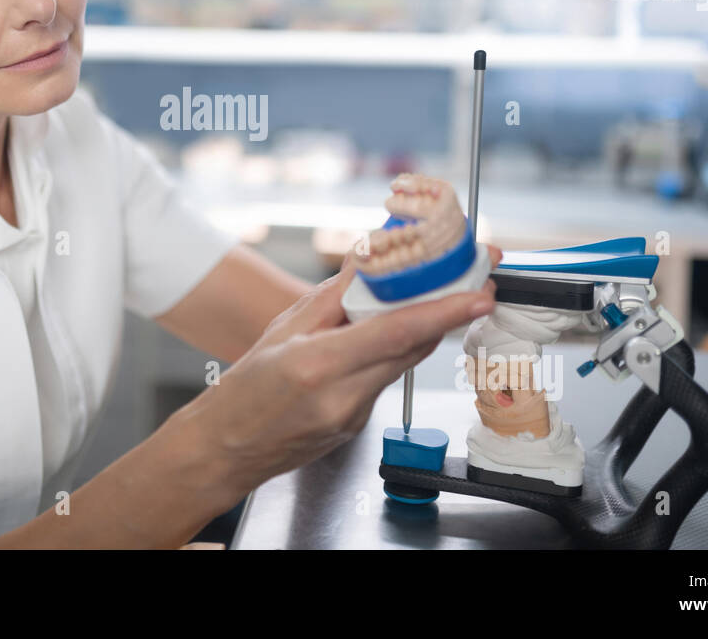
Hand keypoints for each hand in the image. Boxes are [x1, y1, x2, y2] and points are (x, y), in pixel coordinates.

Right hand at [187, 250, 496, 494]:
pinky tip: (384, 334)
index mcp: (319, 365)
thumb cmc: (246, 388)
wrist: (227, 449)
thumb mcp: (283, 329)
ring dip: (423, 328)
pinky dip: (393, 352)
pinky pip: (385, 379)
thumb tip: (368, 258)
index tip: (480, 294)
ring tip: (435, 294)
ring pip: (403, 362)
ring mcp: (356, 417)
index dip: (444, 312)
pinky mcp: (360, 425)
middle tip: (473, 278)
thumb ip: (333, 295)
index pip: (396, 333)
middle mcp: (344, 396)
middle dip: (446, 311)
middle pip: (411, 347)